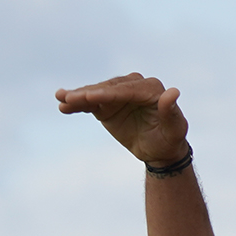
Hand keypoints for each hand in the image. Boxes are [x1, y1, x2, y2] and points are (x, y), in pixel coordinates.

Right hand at [55, 73, 189, 165]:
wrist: (160, 149)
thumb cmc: (170, 138)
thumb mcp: (175, 129)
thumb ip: (171, 111)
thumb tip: (172, 92)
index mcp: (150, 88)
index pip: (126, 90)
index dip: (107, 94)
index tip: (90, 97)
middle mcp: (133, 86)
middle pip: (107, 89)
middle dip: (87, 93)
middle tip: (69, 98)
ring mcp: (118, 94)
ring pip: (96, 94)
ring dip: (78, 96)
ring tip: (60, 98)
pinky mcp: (107, 104)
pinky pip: (90, 103)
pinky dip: (77, 103)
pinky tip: (61, 102)